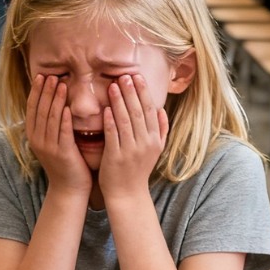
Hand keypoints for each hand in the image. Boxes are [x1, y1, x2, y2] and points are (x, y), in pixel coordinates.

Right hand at [25, 75, 91, 196]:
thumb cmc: (64, 163)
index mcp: (33, 136)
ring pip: (51, 118)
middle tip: (52, 75)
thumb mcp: (51, 141)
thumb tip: (54, 102)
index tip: (41, 76)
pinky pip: (63, 133)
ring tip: (61, 84)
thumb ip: (50, 124)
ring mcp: (49, 147)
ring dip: (56, 100)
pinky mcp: (62, 153)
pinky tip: (68, 108)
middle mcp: (37, 140)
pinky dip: (65, 119)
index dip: (36, 91)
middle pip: (40, 110)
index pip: (32, 108)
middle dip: (46, 91)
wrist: (69, 189)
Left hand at [98, 72, 167, 200]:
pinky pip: (114, 136)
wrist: (128, 194)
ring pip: (126, 121)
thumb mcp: (155, 150)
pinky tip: (106, 109)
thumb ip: (161, 130)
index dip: (144, 93)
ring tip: (114, 86)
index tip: (138, 76)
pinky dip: (110, 122)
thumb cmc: (138, 169)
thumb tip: (162, 110)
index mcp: (155, 139)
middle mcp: (146, 143)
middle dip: (132, 92)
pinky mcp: (116, 157)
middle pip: (139, 112)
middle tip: (125, 75)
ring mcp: (131, 150)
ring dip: (120, 102)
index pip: (151, 111)